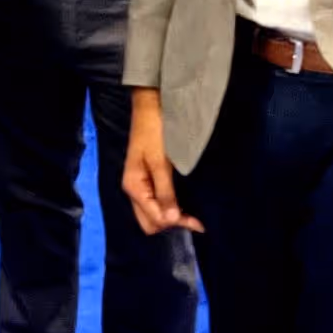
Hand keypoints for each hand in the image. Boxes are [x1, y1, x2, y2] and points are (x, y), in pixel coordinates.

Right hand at [122, 90, 203, 235]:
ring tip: (193, 215)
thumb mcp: (160, 163)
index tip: (198, 221)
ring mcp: (140, 185)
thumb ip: (165, 192)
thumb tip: (170, 220)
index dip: (175, 223)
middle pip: (149, 221)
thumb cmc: (155, 133)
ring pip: (152, 214)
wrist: (150, 108)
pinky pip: (155, 202)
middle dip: (171, 224)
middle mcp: (134, 190)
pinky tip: (182, 205)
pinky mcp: (147, 179)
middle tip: (195, 219)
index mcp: (134, 187)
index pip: (153, 219)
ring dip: (171, 217)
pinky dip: (169, 207)